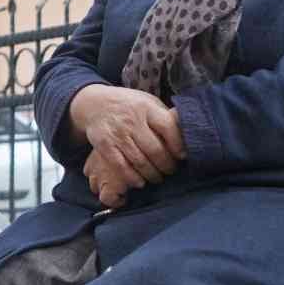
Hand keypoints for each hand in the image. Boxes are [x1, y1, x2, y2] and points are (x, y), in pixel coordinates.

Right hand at [68, 85, 185, 202]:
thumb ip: (164, 116)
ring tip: (158, 177)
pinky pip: (121, 166)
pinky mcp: (104, 145)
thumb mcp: (148, 102)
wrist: (95, 103)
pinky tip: (140, 181)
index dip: (178, 145)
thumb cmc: (130, 106)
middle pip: (155, 149)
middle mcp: (132, 120)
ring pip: (140, 161)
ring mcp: (117, 133)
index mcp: (147, 107)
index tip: (183, 156)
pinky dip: (132, 177)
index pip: (168, 128)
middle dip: (167, 165)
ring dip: (152, 174)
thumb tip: (188, 134)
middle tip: (171, 170)